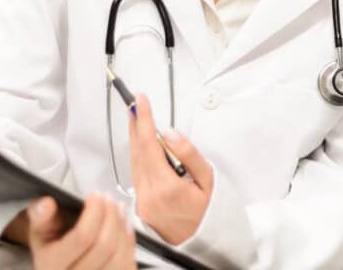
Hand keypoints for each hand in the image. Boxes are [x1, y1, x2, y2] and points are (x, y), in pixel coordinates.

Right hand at [27, 192, 136, 268]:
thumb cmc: (50, 248)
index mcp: (52, 266)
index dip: (95, 212)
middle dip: (111, 216)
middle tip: (109, 199)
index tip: (96, 195)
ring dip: (122, 227)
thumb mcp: (39, 232)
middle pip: (105, 246)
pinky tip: (124, 226)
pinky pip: (127, 266)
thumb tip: (47, 204)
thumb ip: (41, 216)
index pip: (83, 237)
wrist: (55, 268)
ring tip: (118, 208)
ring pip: (119, 257)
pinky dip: (129, 242)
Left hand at [129, 94, 213, 244]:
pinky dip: (138, 156)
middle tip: (135, 104)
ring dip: (135, 139)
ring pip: (134, 162)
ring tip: (138, 119)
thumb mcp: (208, 178)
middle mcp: (149, 195)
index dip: (143, 120)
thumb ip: (189, 154)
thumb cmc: (208, 209)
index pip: (149, 146)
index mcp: (167, 188)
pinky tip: (143, 145)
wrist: (202, 240)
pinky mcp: (139, 205)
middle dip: (135, 125)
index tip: (141, 102)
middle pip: (137, 152)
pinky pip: (136, 174)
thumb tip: (171, 133)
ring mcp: (142, 202)